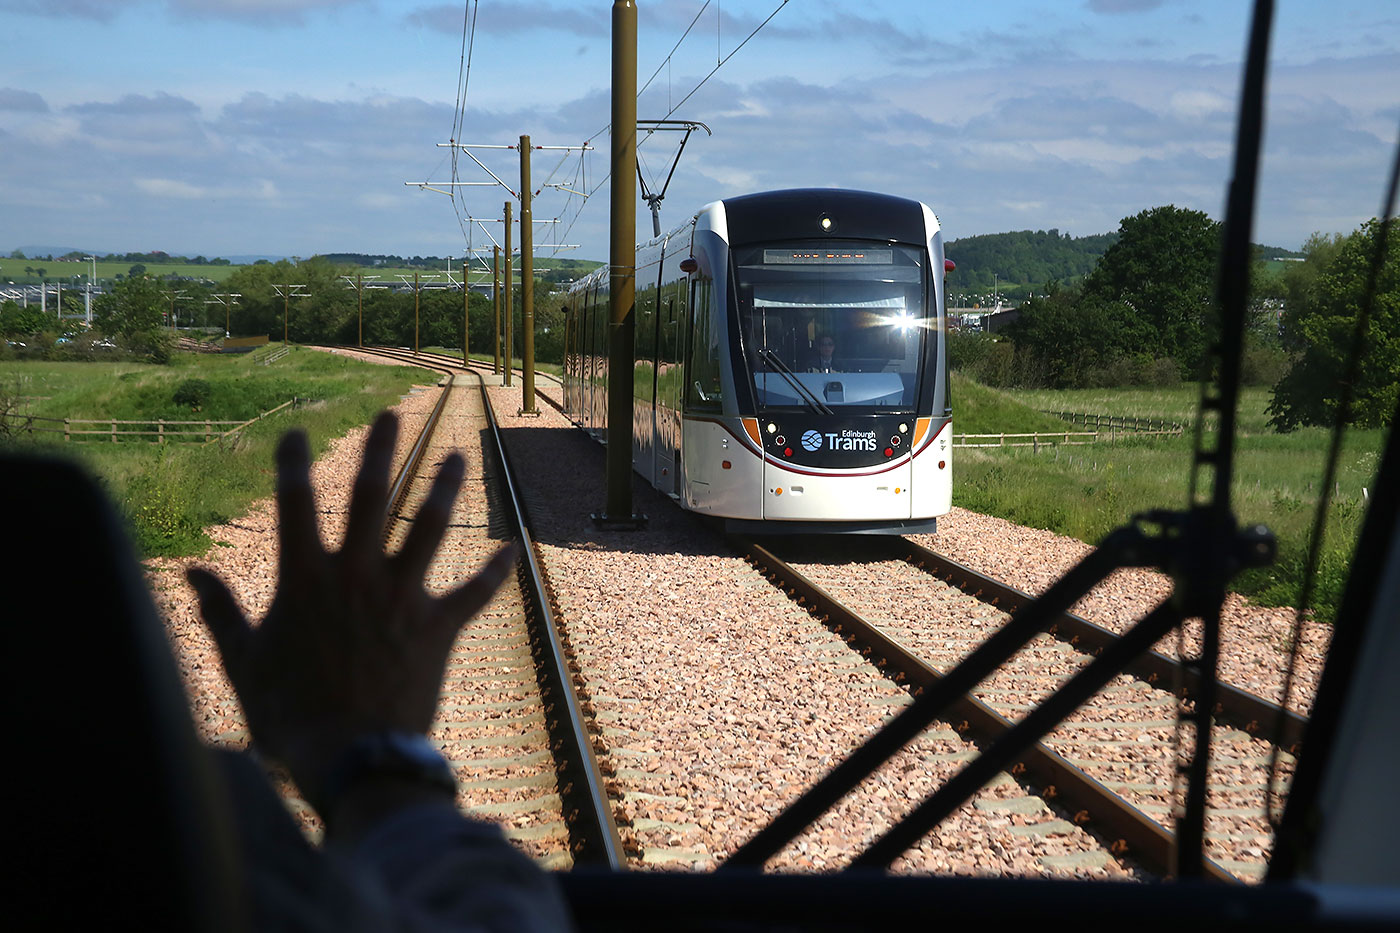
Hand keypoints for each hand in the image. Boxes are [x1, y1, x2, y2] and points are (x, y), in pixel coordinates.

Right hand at [187, 411, 517, 814]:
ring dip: (446, 488)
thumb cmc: (288, 713)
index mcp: (305, 579)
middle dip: (383, 450)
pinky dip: (495, 573)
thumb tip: (192, 574)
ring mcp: (402, 598)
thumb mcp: (242, 661)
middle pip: (373, 497)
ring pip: (430, 528)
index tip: (295, 433)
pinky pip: (474, 593)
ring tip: (460, 456)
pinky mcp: (438, 627)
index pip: (295, 503)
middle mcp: (357, 576)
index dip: (293, 463)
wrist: (349, 755)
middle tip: (393, 415)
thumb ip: (219, 612)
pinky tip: (513, 551)